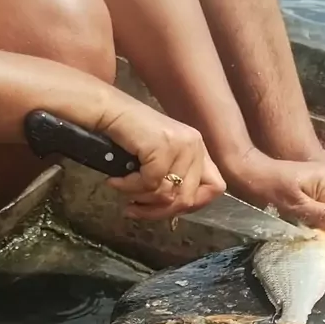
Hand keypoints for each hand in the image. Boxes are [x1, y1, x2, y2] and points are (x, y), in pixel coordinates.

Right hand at [95, 94, 225, 219]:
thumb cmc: (129, 139)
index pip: (215, 188)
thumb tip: (173, 212)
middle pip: (188, 199)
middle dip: (158, 211)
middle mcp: (195, 146)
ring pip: (167, 195)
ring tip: (122, 189)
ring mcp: (181, 145)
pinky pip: (149, 184)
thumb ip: (174, 182)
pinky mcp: (163, 147)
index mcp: (199, 150)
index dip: (195, 204)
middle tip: (134, 208)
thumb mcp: (160, 161)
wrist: (108, 111)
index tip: (167, 207)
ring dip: (139, 198)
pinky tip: (116, 180)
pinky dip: (129, 187)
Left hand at [225, 148, 324, 235]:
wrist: (247, 173)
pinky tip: (296, 222)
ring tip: (298, 230)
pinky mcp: (308, 186)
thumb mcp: (296, 206)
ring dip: (315, 224)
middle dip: (323, 227)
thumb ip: (323, 215)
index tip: (315, 243)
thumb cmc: (268, 190)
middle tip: (304, 238)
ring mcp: (318, 181)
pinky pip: (316, 206)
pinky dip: (308, 217)